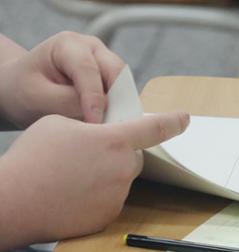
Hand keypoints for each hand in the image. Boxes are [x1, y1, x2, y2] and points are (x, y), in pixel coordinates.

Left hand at [0, 31, 124, 127]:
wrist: (21, 90)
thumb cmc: (24, 91)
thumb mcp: (39, 97)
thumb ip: (69, 102)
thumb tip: (104, 111)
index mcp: (67, 44)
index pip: (88, 70)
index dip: (94, 97)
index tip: (94, 122)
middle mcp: (91, 48)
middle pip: (116, 72)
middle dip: (116, 100)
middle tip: (111, 128)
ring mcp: (103, 61)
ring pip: (123, 84)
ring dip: (120, 105)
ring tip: (109, 127)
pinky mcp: (109, 78)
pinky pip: (122, 93)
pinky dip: (118, 109)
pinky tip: (108, 123)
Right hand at [0, 112, 188, 250]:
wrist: (15, 201)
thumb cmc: (33, 158)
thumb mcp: (60, 124)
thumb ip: (90, 126)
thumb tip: (100, 138)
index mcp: (114, 141)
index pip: (153, 128)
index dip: (172, 121)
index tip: (185, 118)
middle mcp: (123, 168)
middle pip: (133, 157)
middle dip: (117, 154)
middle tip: (87, 155)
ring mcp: (118, 195)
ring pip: (121, 179)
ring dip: (105, 175)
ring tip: (70, 176)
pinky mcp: (109, 216)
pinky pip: (110, 200)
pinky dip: (96, 196)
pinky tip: (71, 194)